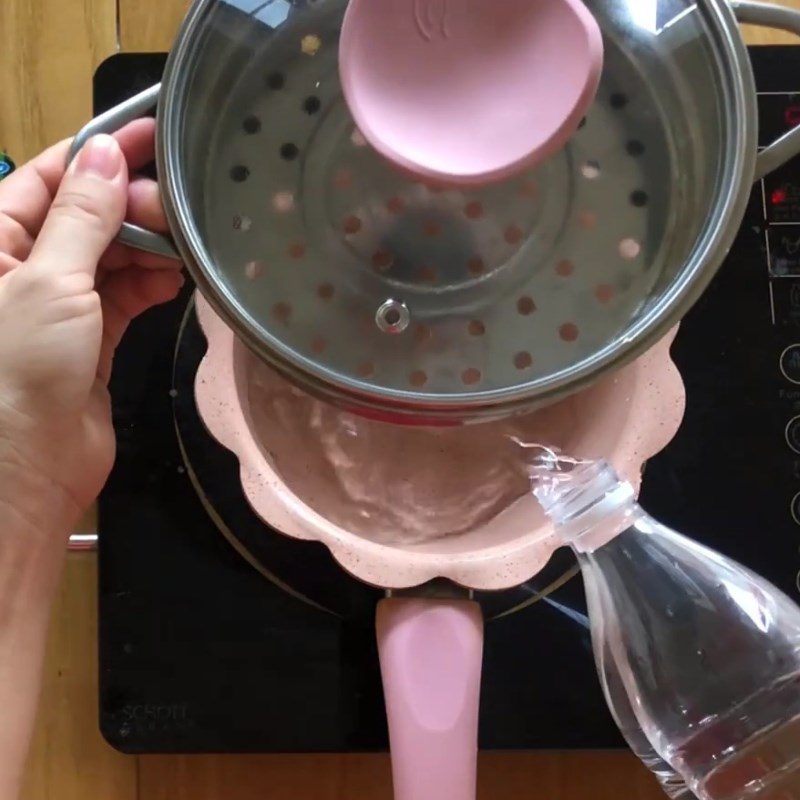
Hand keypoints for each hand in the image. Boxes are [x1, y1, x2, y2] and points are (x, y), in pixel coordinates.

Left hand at [0, 121, 182, 537]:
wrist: (26, 468)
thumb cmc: (18, 367)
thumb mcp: (48, 280)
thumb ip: (81, 215)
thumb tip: (107, 152)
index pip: (47, 177)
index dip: (99, 153)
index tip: (153, 135)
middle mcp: (23, 266)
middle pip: (84, 216)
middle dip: (132, 207)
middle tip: (180, 207)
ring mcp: (59, 305)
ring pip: (109, 256)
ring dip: (147, 247)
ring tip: (187, 242)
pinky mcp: (92, 340)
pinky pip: (124, 296)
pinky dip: (151, 284)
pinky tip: (177, 276)